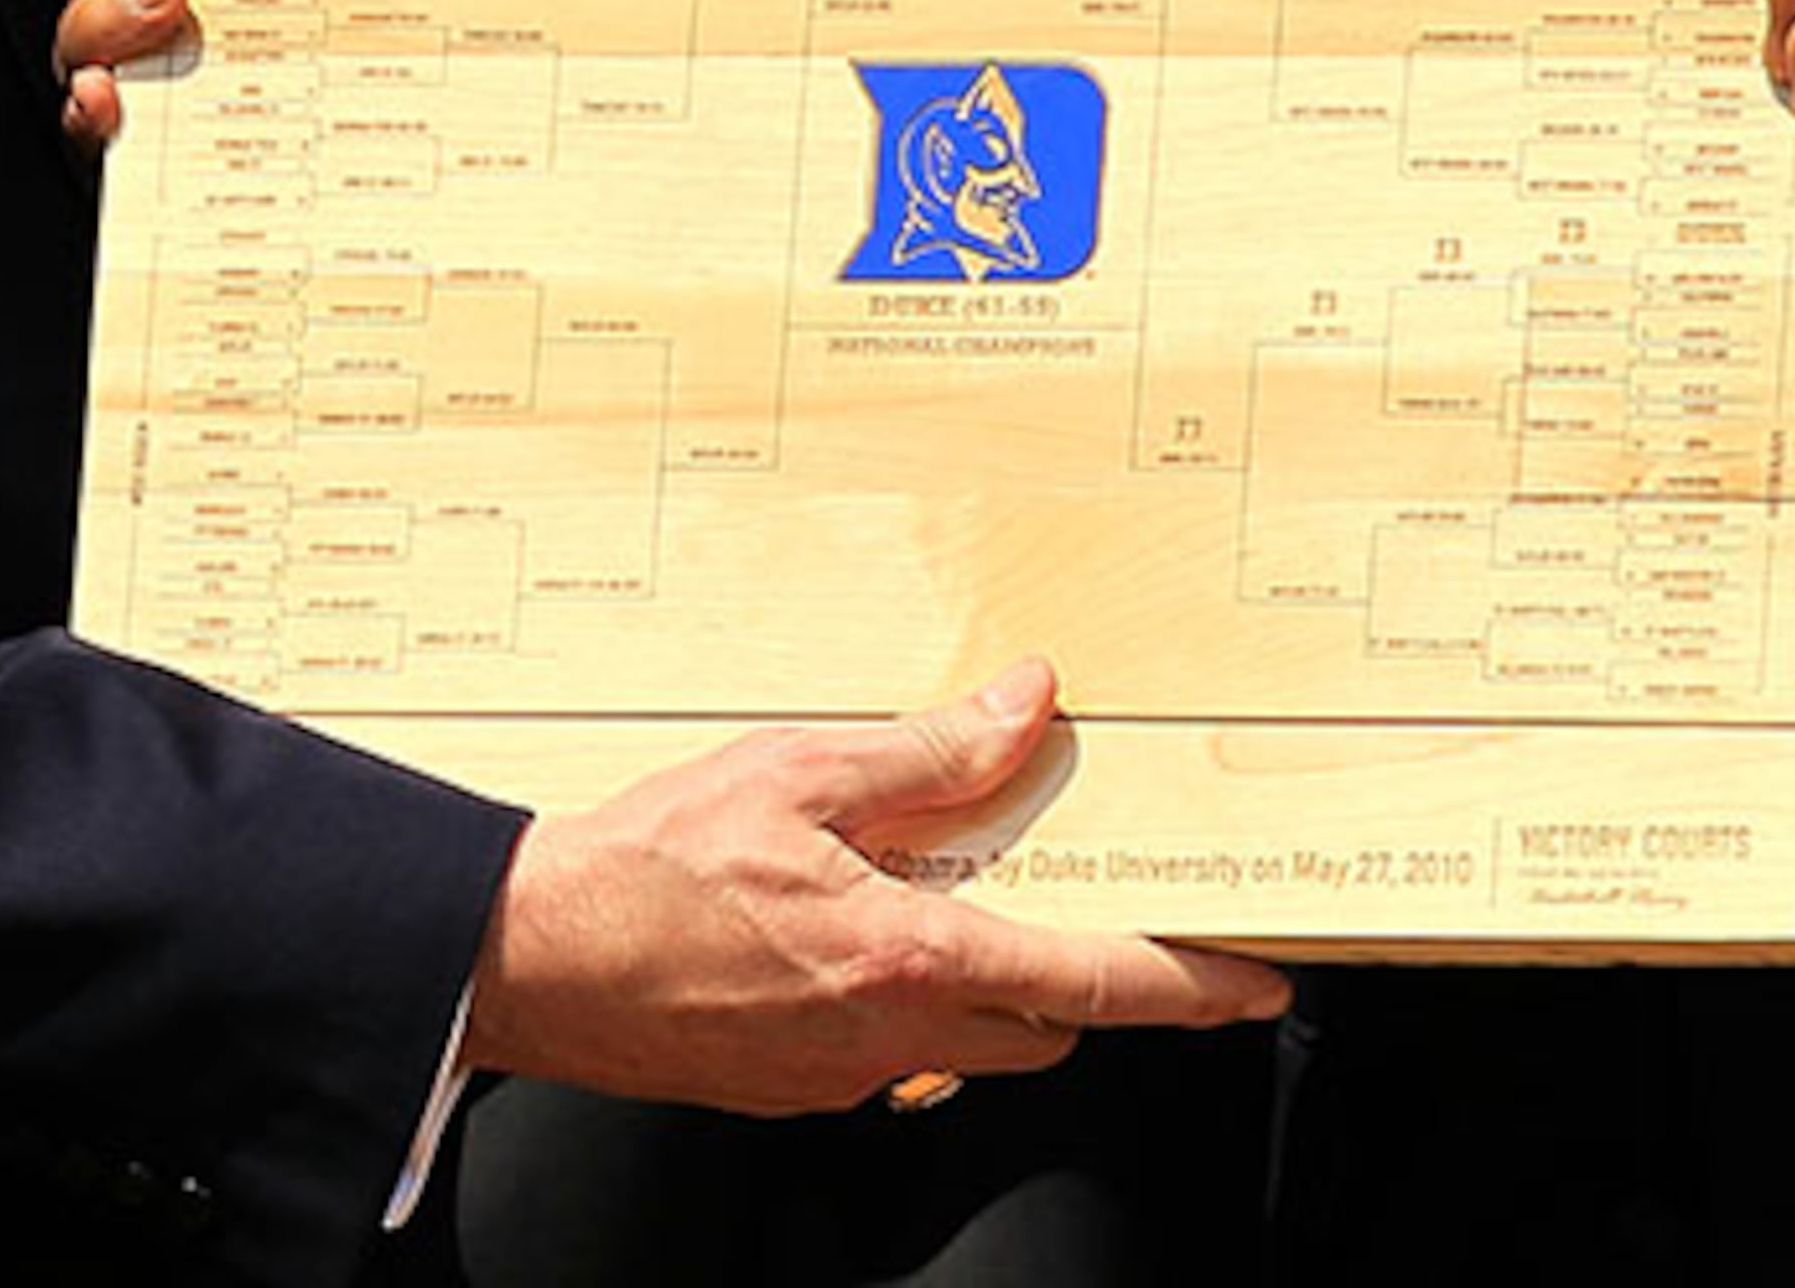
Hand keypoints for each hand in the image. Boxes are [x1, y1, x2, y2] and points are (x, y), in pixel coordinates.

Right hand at [469, 658, 1287, 1111]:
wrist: (534, 958)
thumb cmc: (650, 864)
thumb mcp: (802, 770)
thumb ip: (930, 750)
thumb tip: (1028, 705)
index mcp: (912, 954)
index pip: (1093, 980)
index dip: (1191, 984)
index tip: (1260, 979)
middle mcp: (894, 1033)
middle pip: (1045, 1024)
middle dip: (1079, 971)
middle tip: (1074, 888)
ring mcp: (846, 1075)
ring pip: (969, 1039)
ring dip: (986, 978)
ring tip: (940, 889)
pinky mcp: (798, 1090)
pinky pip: (893, 1050)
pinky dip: (904, 994)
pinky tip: (848, 928)